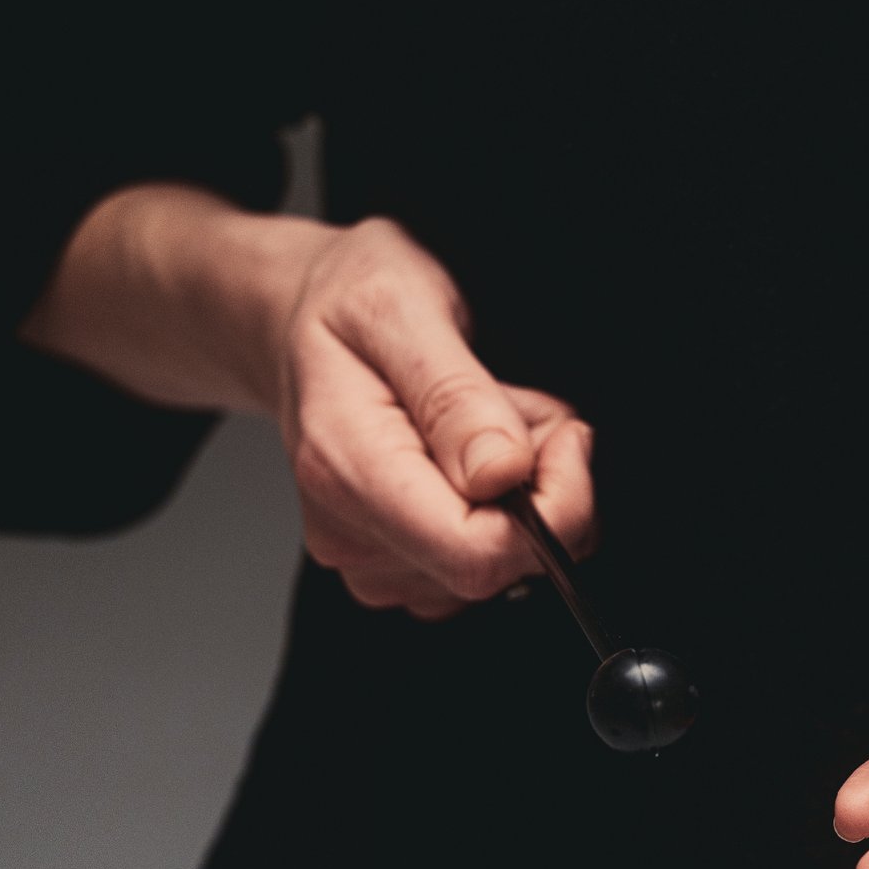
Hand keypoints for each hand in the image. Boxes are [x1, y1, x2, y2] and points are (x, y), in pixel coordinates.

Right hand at [273, 218, 594, 618]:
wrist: (303, 322)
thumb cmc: (344, 305)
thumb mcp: (401, 309)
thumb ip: (456, 396)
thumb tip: (502, 474)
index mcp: (348, 472)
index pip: (477, 553)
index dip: (552, 507)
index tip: (565, 438)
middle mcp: (352, 533)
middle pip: (500, 563)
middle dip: (543, 488)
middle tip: (520, 407)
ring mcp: (371, 557)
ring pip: (502, 562)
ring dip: (527, 492)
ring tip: (490, 417)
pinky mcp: (396, 563)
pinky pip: (485, 559)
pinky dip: (507, 506)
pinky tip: (479, 451)